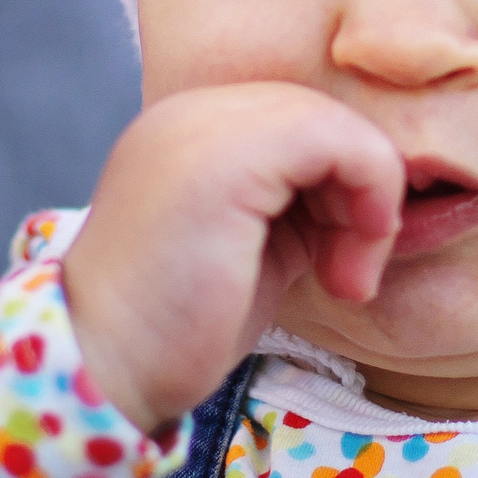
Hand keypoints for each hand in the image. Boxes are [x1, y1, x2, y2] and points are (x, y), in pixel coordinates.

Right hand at [63, 82, 403, 434]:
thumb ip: (297, 204)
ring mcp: (207, 123)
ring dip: (371, 205)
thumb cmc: (177, 328)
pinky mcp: (231, 154)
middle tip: (347, 273)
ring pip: (339, 124)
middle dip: (362, 193)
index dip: (341, 185)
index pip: (302, 122)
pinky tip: (343, 274)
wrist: (104, 368)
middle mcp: (195, 109)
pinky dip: (371, 202)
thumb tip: (372, 194)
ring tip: (345, 279)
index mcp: (192, 128)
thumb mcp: (253, 247)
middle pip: (325, 116)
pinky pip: (341, 142)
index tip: (337, 259)